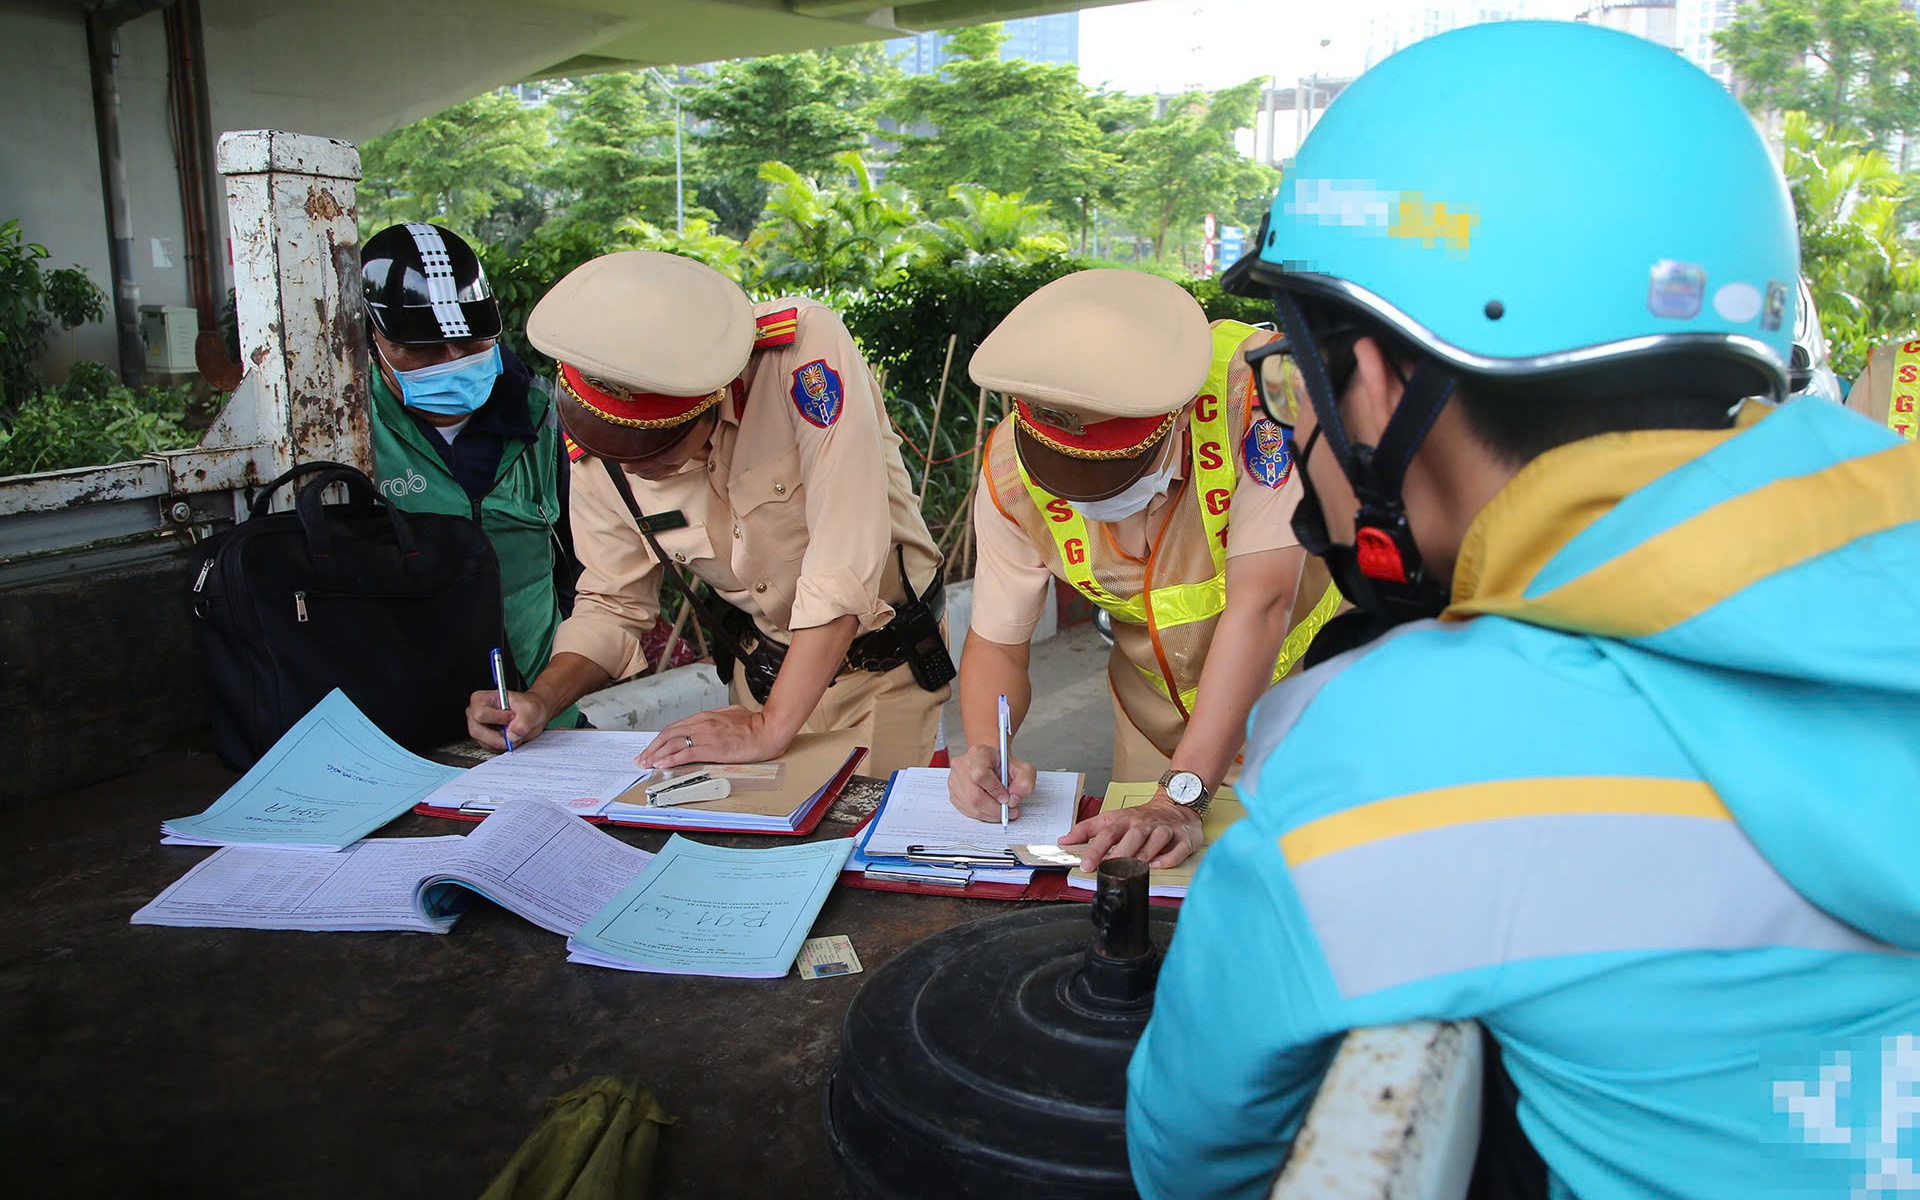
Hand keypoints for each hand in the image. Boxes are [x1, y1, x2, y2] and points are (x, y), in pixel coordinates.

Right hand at [466, 687, 552, 751]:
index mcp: (482, 699)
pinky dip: (501, 746)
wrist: (532, 714)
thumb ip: (522, 722)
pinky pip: (488, 747)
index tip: (512, 717)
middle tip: (513, 733)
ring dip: (501, 742)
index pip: (480, 714)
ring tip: (514, 733)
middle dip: (497, 737)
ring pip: (483, 742)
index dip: (498, 719)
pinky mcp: (483, 737)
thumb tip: (511, 735)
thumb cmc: (528, 707)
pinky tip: (510, 738)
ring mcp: (478, 726)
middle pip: (476, 731)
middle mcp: (475, 712)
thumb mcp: (530, 710)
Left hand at [637, 706, 789, 769]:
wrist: (770, 729)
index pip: (675, 728)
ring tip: (646, 764)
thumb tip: (711, 724)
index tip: (651, 749)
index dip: (659, 740)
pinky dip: (671, 759)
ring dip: (657, 754)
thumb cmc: (755, 724)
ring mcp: (707, 735)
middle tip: (642, 759)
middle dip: (652, 748)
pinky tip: (663, 764)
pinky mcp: (714, 748)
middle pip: (668, 735)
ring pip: (673, 743)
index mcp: (705, 717)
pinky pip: (687, 753)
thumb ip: (718, 719)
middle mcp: (702, 724)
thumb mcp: (732, 715)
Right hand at [947, 743, 1035, 821]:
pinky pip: (967, 811)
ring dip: (990, 814)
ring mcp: (954, 780)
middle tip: (1009, 812)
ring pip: (971, 806)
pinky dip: (982, 815)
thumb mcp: (1022, 769)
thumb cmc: (1003, 765)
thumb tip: (1013, 800)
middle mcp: (962, 765)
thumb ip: (1024, 782)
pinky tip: (991, 810)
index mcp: (978, 754)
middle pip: (975, 796)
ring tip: (1002, 811)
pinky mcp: (953, 793)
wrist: (991, 763)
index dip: (995, 791)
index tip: (1006, 798)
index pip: (981, 775)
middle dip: (995, 809)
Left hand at [1061, 791, 1202, 871]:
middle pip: (1132, 836)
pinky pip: (1178, 849)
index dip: (1095, 849)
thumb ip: (1087, 830)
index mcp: (1125, 819)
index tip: (1085, 864)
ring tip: (1132, 869)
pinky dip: (1168, 858)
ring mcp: (1165, 829)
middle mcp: (1144, 824)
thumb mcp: (1112, 818)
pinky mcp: (1183, 838)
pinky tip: (1158, 866)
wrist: (1177, 803)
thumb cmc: (1141, 817)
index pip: (1108, 832)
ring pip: (1155, 840)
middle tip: (1108, 869)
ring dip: (1144, 854)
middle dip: (1119, 853)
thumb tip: (1064, 841)